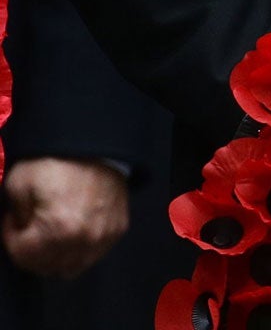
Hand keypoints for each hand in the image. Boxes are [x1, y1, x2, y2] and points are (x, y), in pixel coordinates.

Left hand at [2, 158, 129, 277]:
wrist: (95, 145)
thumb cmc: (55, 161)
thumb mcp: (18, 184)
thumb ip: (13, 218)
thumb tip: (19, 230)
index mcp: (58, 230)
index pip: (23, 256)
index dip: (11, 238)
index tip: (13, 221)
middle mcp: (84, 240)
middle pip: (46, 267)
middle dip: (32, 250)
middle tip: (30, 227)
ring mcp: (103, 237)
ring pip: (70, 268)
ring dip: (55, 256)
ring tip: (51, 231)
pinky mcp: (117, 230)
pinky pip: (92, 255)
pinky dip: (78, 249)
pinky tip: (72, 228)